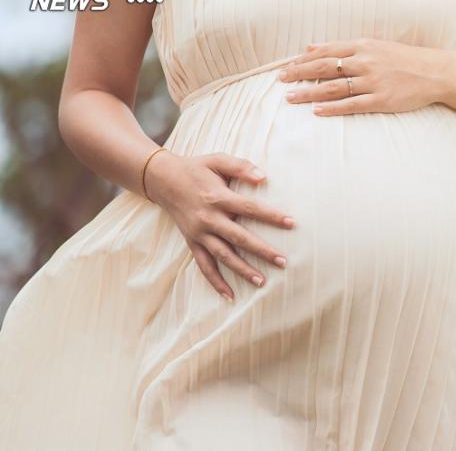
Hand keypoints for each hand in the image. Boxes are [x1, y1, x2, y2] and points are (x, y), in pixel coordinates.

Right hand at [144, 150, 294, 300]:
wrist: (163, 180)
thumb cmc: (196, 169)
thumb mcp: (218, 160)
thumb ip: (241, 167)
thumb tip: (264, 177)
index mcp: (218, 197)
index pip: (249, 208)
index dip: (271, 216)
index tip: (291, 223)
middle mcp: (208, 218)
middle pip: (239, 238)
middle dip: (262, 250)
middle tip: (283, 261)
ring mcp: (199, 233)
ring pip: (223, 256)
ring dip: (242, 270)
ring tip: (262, 282)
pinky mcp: (192, 243)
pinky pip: (204, 266)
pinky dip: (215, 282)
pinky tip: (230, 295)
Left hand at [278, 38, 455, 115]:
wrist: (434, 72)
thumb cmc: (403, 59)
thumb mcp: (373, 45)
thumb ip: (342, 47)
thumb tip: (311, 46)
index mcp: (362, 46)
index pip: (325, 51)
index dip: (302, 59)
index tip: (285, 66)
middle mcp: (365, 62)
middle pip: (324, 68)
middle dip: (299, 74)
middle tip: (279, 80)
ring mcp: (373, 82)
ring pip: (334, 87)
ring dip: (309, 93)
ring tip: (290, 98)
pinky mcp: (381, 100)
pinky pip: (352, 105)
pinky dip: (333, 108)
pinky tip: (317, 111)